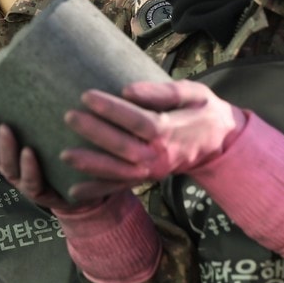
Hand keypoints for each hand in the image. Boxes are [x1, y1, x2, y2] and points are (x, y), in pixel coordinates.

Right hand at [0, 95, 126, 209]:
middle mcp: (8, 163)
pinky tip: (30, 151)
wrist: (81, 189)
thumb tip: (22, 69)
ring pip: (7, 164)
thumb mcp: (40, 127)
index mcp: (3, 148)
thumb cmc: (55, 152)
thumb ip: (27, 105)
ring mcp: (22, 179)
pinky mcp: (40, 192)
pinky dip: (30, 167)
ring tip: (5, 128)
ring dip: (4, 146)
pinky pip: (32, 181)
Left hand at [61, 80, 245, 186]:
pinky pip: (120, 187)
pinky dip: (97, 191)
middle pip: (124, 146)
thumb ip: (163, 91)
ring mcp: (153, 171)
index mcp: (171, 130)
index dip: (112, 109)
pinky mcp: (147, 179)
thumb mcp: (194, 93)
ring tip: (64, 155)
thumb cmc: (202, 111)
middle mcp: (160, 155)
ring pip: (119, 172)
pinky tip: (73, 192)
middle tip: (69, 117)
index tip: (86, 95)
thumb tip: (128, 90)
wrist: (219, 144)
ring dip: (91, 165)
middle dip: (95, 133)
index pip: (137, 120)